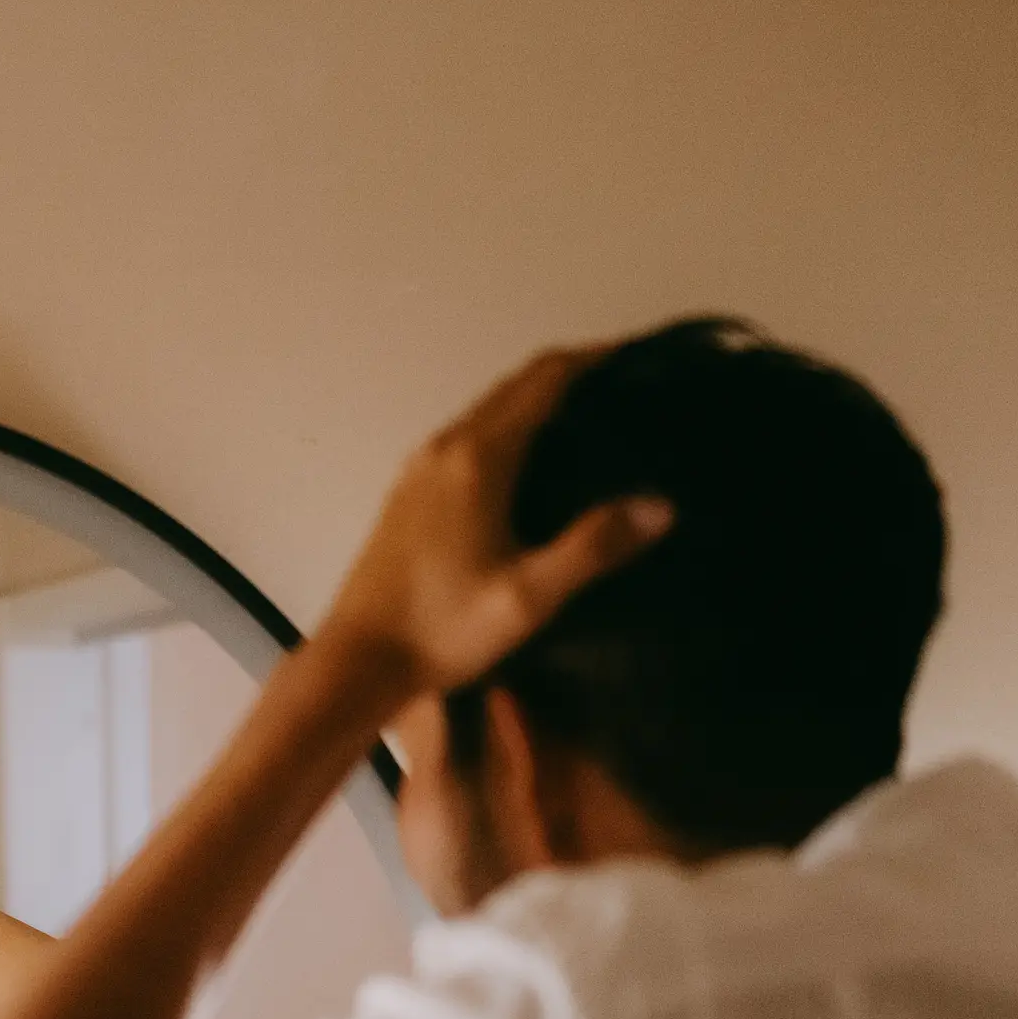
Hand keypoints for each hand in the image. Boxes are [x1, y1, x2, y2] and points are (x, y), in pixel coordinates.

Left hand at [321, 346, 674, 694]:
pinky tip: (533, 463)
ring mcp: (419, 468)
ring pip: (488, 411)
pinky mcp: (408, 493)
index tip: (639, 355)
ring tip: (590, 421)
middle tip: (627, 387)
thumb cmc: (443, 630)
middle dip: (571, 375)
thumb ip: (595, 546)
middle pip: (515, 387)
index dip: (594, 358)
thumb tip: (660, 505)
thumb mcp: (529, 596)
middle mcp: (444, 447)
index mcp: (478, 457)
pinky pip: (468, 437)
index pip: (544, 379)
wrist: (357, 662)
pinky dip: (508, 429)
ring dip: (537, 402)